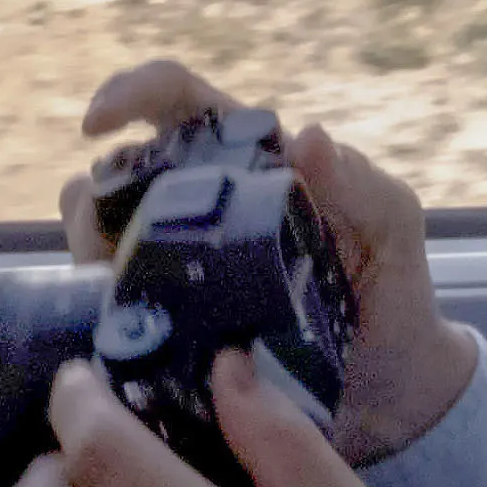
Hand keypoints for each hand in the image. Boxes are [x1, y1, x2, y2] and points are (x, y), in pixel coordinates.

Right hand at [67, 62, 476, 463]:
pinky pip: (103, 298)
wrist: (391, 394)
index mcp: (247, 160)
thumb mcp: (395, 232)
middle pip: (114, 167)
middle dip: (97, 194)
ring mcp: (174, 259)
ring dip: (91, 248)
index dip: (127, 92)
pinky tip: (127, 326)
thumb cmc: (393, 296)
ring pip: (93, 227)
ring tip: (122, 288)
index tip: (98, 124)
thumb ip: (364, 183)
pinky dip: (97, 304)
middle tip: (114, 241)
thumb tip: (307, 135)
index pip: (174, 98)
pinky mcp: (163, 317)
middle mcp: (197, 201)